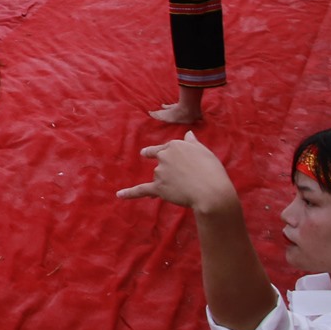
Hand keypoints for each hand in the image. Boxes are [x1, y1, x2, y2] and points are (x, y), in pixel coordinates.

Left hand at [117, 132, 239, 212]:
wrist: (211, 192)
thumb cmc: (211, 171)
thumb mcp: (204, 151)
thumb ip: (192, 143)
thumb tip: (188, 134)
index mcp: (174, 145)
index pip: (165, 148)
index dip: (171, 156)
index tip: (172, 160)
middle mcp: (164, 156)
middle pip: (161, 162)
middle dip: (169, 170)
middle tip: (183, 176)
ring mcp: (160, 172)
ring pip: (159, 178)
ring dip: (169, 184)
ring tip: (188, 189)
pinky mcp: (158, 188)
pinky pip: (141, 190)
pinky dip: (129, 193)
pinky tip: (119, 195)